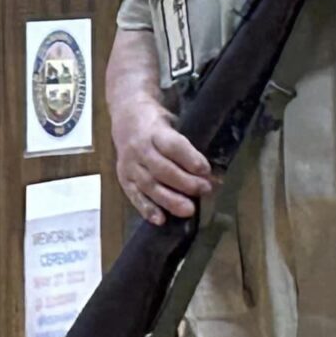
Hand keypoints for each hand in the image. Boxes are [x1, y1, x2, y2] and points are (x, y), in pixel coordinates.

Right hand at [113, 99, 212, 223]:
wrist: (127, 117)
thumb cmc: (158, 124)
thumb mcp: (174, 123)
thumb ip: (188, 147)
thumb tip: (212, 173)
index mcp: (154, 131)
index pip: (172, 146)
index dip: (190, 159)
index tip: (206, 170)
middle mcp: (139, 149)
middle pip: (162, 169)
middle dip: (185, 182)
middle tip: (204, 190)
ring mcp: (129, 165)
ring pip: (149, 185)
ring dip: (170, 200)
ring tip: (189, 210)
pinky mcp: (123, 179)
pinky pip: (134, 196)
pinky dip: (147, 209)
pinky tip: (160, 220)